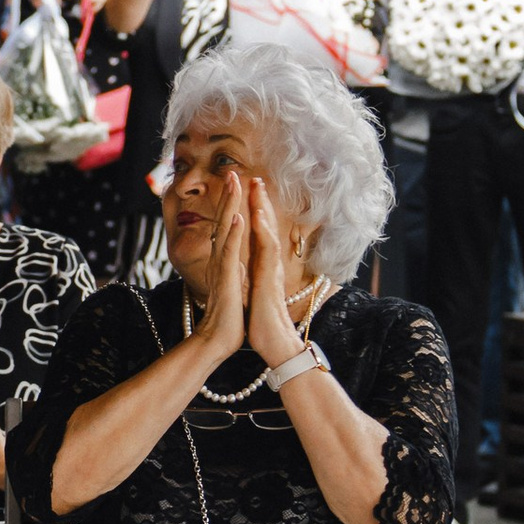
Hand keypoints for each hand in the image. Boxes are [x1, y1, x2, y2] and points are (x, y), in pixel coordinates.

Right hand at [199, 171, 250, 361]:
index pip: (228, 227)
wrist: (218, 339)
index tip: (237, 185)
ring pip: (225, 229)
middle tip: (232, 172)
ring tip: (233, 182)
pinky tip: (235, 217)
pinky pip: (229, 252)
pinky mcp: (226, 278)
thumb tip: (234, 263)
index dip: (232, 205)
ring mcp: (222, 267)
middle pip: (223, 220)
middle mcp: (220, 259)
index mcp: (225, 261)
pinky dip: (232, 233)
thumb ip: (232, 272)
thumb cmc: (228, 317)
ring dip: (229, 204)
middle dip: (229, 195)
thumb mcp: (233, 287)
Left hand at [244, 178, 304, 369]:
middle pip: (265, 228)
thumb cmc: (263, 324)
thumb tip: (249, 272)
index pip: (259, 235)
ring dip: (262, 208)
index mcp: (263, 268)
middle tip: (256, 178)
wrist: (274, 345)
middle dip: (260, 202)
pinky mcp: (269, 280)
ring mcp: (271, 271)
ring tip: (257, 187)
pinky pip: (266, 251)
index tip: (249, 193)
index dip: (255, 213)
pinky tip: (255, 216)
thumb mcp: (254, 296)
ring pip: (267, 232)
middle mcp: (269, 266)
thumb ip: (254, 280)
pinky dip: (261, 231)